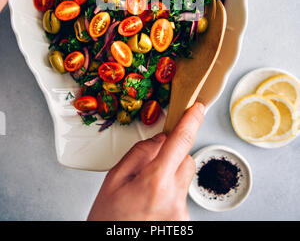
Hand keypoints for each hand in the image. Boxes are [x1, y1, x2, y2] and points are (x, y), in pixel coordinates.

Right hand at [88, 102, 204, 220]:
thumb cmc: (108, 221)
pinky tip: (152, 205)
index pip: (180, 141)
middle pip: (187, 160)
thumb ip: (139, 154)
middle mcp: (174, 198)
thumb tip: (160, 139)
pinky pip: (181, 195)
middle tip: (151, 167)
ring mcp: (181, 213)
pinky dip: (170, 193)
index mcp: (155, 181)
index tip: (197, 107)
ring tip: (147, 193)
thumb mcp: (113, 181)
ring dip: (171, 176)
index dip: (191, 120)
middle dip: (174, 155)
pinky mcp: (184, 222)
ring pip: (184, 178)